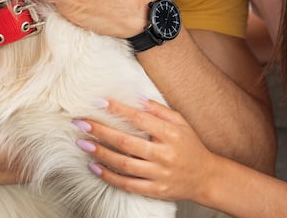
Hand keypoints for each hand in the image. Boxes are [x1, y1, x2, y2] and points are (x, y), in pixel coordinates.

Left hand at [75, 97, 220, 203]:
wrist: (206, 178)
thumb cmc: (190, 146)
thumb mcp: (180, 122)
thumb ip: (158, 110)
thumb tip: (135, 97)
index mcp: (170, 134)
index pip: (140, 118)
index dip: (118, 110)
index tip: (99, 102)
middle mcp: (164, 154)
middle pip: (127, 142)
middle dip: (101, 132)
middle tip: (81, 123)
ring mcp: (159, 174)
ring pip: (124, 164)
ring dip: (101, 153)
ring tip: (83, 143)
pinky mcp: (155, 190)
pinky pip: (127, 184)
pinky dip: (109, 176)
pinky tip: (94, 166)